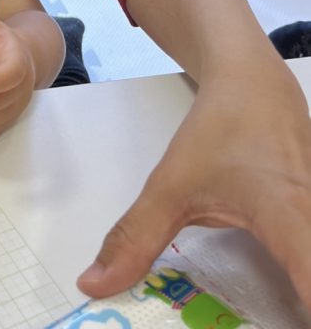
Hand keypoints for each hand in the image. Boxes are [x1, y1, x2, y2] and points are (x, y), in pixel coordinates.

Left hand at [77, 57, 310, 310]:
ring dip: (299, 299)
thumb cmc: (220, 127)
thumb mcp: (172, 184)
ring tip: (276, 313)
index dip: (302, 317)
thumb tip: (95, 284)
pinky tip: (286, 301)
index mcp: (291, 220)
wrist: (252, 80)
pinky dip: (302, 280)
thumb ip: (137, 238)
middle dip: (297, 314)